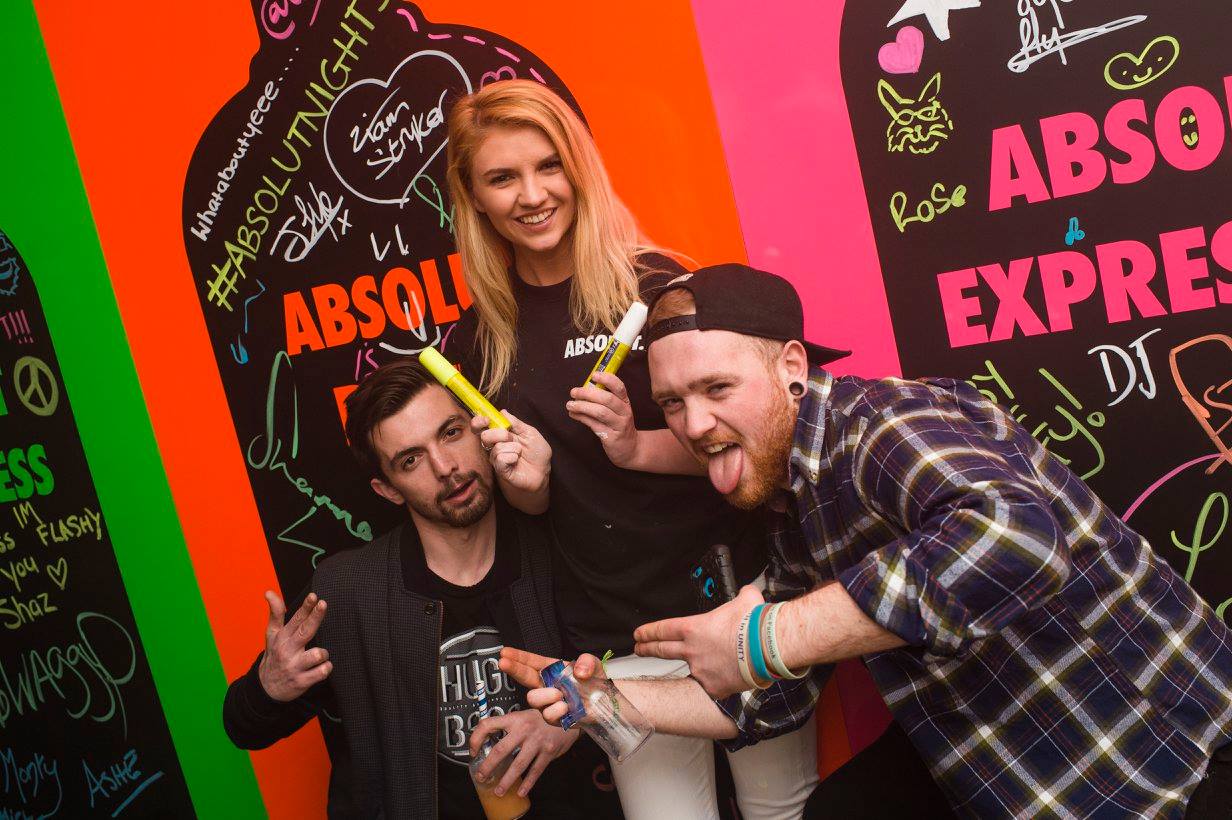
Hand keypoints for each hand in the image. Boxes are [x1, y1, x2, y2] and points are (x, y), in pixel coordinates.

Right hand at [258, 591, 331, 701]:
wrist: (266, 688)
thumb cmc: (274, 656)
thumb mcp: (272, 635)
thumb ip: (275, 613)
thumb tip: (269, 592)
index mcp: (282, 637)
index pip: (296, 619)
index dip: (305, 607)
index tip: (314, 596)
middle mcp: (288, 650)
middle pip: (305, 631)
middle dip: (315, 617)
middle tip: (323, 604)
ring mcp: (294, 666)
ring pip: (317, 654)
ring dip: (323, 654)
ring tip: (320, 656)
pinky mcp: (301, 681)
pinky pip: (321, 672)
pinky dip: (325, 668)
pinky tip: (322, 668)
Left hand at [469, 708, 579, 796]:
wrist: (569, 715)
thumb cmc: (543, 717)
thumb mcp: (524, 715)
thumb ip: (509, 725)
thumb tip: (489, 740)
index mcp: (515, 718)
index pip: (488, 725)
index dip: (476, 738)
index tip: (473, 750)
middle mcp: (524, 729)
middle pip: (501, 750)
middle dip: (488, 766)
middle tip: (482, 777)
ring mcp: (537, 741)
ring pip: (518, 765)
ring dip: (506, 780)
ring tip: (498, 790)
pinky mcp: (549, 751)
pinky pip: (536, 771)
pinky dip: (528, 783)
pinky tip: (521, 791)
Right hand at [472, 411, 550, 494]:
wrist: (542, 473)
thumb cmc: (536, 453)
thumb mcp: (530, 433)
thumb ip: (516, 423)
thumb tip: (502, 412)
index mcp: (500, 434)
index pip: (481, 426)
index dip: (479, 421)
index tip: (486, 420)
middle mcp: (495, 446)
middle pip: (484, 436)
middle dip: (499, 434)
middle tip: (510, 437)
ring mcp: (496, 458)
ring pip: (496, 448)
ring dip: (513, 447)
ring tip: (520, 453)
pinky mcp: (500, 470)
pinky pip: (500, 459)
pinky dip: (512, 457)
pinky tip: (516, 460)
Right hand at [499, 649, 605, 725]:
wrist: (606, 704)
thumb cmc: (595, 683)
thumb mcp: (593, 665)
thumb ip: (587, 662)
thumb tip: (578, 671)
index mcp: (552, 670)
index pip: (531, 662)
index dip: (518, 657)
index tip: (505, 652)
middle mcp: (547, 685)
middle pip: (524, 677)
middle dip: (513, 668)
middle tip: (504, 662)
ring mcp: (548, 702)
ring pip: (533, 698)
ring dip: (546, 695)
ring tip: (560, 694)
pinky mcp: (554, 718)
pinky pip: (548, 714)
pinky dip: (558, 709)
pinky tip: (567, 707)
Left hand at [566, 371, 638, 467]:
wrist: (630, 449)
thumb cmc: (618, 425)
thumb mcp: (616, 411)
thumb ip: (602, 400)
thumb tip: (582, 390)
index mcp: (625, 402)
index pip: (619, 387)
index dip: (607, 379)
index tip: (594, 375)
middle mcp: (624, 412)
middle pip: (607, 399)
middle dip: (588, 393)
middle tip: (574, 392)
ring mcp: (619, 425)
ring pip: (600, 412)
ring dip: (583, 406)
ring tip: (570, 404)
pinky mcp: (611, 437)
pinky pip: (595, 425)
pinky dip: (582, 418)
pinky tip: (574, 414)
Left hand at [633, 585, 763, 697]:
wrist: (767, 647)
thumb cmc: (755, 623)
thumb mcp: (746, 599)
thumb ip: (741, 596)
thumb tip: (747, 593)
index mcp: (694, 629)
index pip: (663, 629)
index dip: (648, 632)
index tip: (638, 635)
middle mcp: (692, 651)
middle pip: (662, 650)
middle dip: (647, 649)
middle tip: (638, 649)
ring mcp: (701, 671)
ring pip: (690, 670)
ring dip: (693, 668)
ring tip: (698, 667)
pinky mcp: (714, 688)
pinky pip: (712, 686)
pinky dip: (718, 683)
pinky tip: (728, 678)